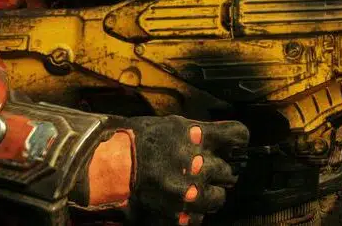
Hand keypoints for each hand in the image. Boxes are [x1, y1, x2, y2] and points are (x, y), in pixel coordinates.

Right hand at [120, 116, 247, 225]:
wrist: (103, 171)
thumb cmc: (129, 143)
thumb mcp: (166, 126)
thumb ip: (193, 133)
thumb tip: (209, 136)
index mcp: (198, 137)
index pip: (238, 136)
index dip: (237, 140)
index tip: (234, 144)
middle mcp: (200, 165)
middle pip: (228, 171)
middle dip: (218, 172)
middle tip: (204, 171)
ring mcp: (190, 193)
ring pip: (218, 198)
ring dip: (209, 195)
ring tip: (194, 192)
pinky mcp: (178, 215)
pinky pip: (197, 218)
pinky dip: (190, 213)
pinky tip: (179, 206)